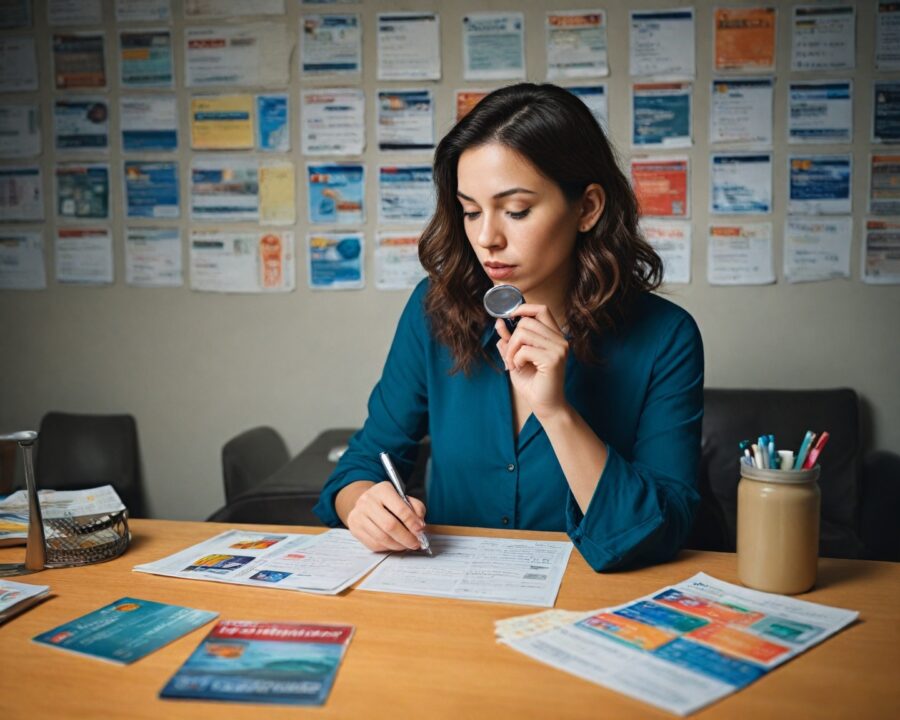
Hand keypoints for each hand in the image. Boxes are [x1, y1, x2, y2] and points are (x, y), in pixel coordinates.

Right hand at [345, 481, 426, 551]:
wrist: (366, 501)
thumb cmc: (388, 501)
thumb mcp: (403, 497)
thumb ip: (416, 508)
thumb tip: (419, 525)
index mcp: (382, 490)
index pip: (400, 509)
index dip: (412, 522)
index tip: (420, 530)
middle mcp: (368, 501)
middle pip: (389, 525)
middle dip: (406, 537)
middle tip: (416, 543)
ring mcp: (359, 515)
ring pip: (381, 537)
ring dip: (398, 545)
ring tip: (407, 545)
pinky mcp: (354, 528)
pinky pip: (373, 544)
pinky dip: (387, 547)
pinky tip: (394, 545)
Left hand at [496, 304, 569, 419]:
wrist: (545, 406)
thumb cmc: (533, 383)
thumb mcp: (516, 357)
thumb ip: (509, 340)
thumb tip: (498, 322)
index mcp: (554, 336)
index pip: (541, 309)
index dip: (523, 308)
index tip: (510, 317)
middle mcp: (560, 340)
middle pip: (527, 321)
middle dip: (511, 337)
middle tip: (510, 356)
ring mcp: (559, 349)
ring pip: (523, 333)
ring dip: (511, 350)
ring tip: (513, 363)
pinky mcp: (553, 359)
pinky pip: (524, 350)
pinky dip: (515, 359)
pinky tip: (519, 368)